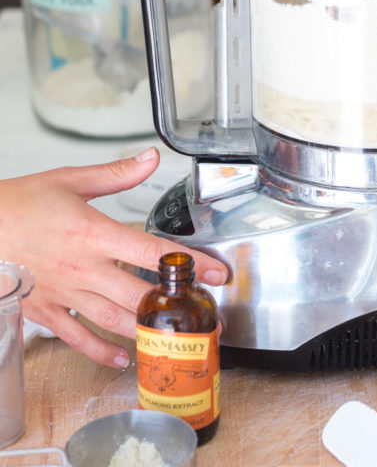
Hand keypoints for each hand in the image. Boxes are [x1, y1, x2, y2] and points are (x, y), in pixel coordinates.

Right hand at [3, 147, 227, 367]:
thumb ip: (117, 173)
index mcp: (93, 232)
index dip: (189, 264)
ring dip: (146, 331)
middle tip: (205, 315)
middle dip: (175, 307)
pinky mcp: (46, 310)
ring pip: (114, 319)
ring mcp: (65, 292)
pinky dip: (102, 351)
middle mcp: (83, 267)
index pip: (151, 251)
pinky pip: (78, 337)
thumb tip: (151, 158)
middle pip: (139, 293)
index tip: (216, 273)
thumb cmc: (21, 203)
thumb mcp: (71, 179)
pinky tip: (123, 356)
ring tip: (175, 338)